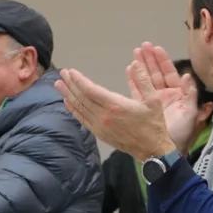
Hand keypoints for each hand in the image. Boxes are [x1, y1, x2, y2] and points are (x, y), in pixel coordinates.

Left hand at [55, 59, 176, 161]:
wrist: (150, 149)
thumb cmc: (153, 123)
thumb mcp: (153, 100)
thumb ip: (143, 80)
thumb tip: (135, 63)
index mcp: (115, 105)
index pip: (90, 90)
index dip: (79, 80)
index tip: (71, 71)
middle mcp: (103, 116)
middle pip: (82, 98)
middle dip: (71, 84)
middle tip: (62, 73)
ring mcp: (99, 126)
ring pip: (80, 108)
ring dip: (68, 95)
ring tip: (59, 84)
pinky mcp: (99, 133)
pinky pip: (82, 119)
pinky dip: (73, 109)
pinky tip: (67, 102)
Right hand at [130, 43, 198, 149]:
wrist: (167, 151)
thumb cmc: (180, 134)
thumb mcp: (190, 113)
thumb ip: (190, 94)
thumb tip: (188, 76)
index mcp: (177, 94)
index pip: (169, 73)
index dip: (162, 60)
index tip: (155, 48)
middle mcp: (165, 95)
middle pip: (156, 73)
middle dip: (149, 59)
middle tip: (142, 46)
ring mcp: (153, 102)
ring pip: (146, 80)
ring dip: (141, 67)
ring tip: (134, 53)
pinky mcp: (143, 108)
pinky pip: (137, 91)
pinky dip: (133, 81)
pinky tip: (129, 70)